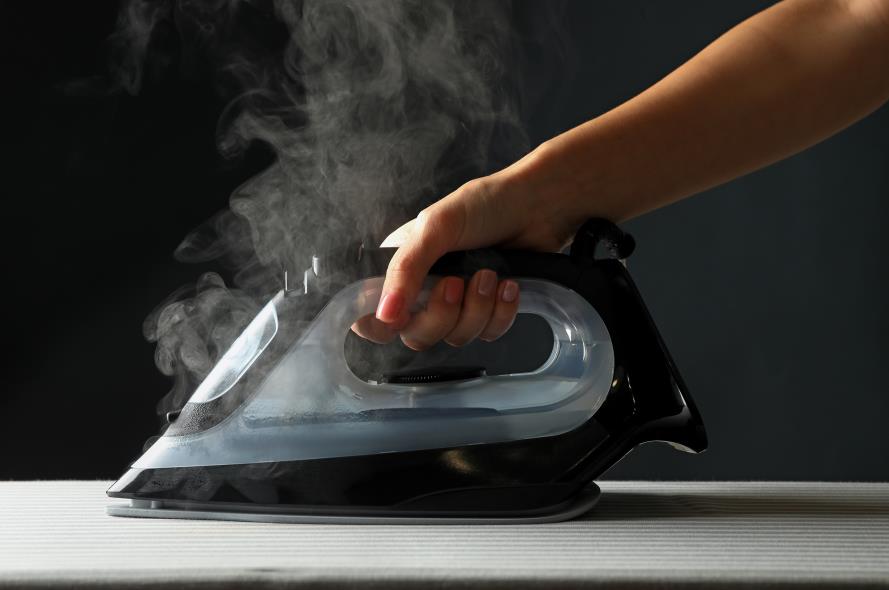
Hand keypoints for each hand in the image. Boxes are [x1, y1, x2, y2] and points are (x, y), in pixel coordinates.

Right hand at [352, 149, 588, 348]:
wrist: (540, 205)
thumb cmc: (485, 205)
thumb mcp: (436, 227)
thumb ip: (406, 269)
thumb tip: (384, 314)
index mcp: (402, 267)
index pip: (373, 316)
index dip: (382, 325)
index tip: (401, 317)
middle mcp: (425, 289)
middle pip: (416, 335)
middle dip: (442, 314)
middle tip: (458, 283)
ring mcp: (459, 303)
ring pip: (456, 337)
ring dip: (477, 308)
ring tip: (491, 274)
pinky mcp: (490, 311)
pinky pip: (488, 334)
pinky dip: (501, 313)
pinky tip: (509, 285)